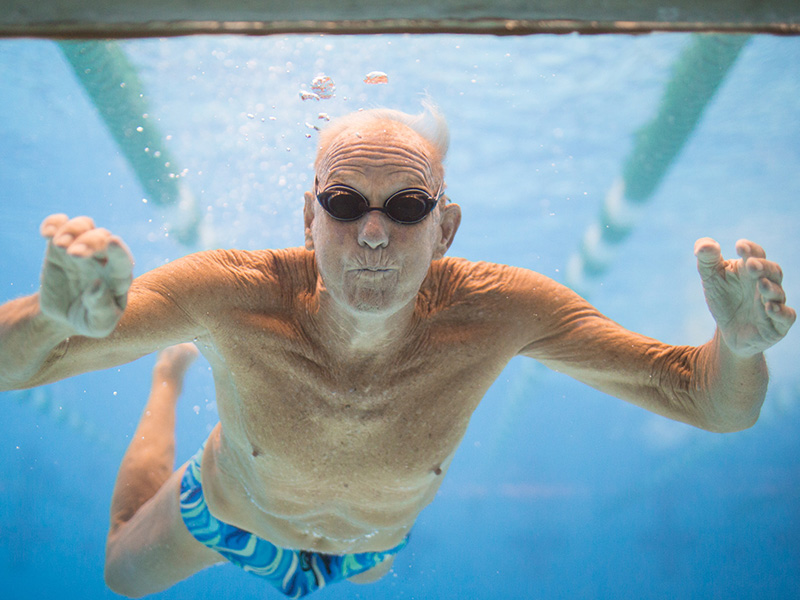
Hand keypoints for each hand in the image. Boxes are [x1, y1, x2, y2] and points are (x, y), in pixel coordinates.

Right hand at [39, 214, 133, 337]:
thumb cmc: (90, 319)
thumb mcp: (98, 324)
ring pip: (84, 225)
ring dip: (73, 230)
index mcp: (119, 278)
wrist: (64, 315)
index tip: (113, 243)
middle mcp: (104, 258)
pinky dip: (54, 223)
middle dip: (90, 242)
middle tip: (75, 255)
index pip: (123, 260)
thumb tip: (98, 286)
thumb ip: (101, 309)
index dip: (120, 251)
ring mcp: (82, 249)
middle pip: (102, 237)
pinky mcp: (60, 246)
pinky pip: (60, 225)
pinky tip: (47, 234)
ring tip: (59, 245)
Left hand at [695, 238, 794, 356]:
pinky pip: (786, 316)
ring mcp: (774, 303)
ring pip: (778, 293)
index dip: (750, 249)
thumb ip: (707, 258)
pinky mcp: (777, 324)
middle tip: (751, 264)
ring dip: (771, 288)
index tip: (740, 246)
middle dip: (763, 267)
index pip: (756, 254)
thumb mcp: (710, 277)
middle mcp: (766, 283)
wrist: (727, 330)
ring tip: (761, 284)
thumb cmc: (723, 298)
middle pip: (773, 271)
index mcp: (750, 269)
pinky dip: (780, 312)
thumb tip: (706, 245)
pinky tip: (770, 308)